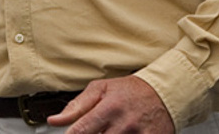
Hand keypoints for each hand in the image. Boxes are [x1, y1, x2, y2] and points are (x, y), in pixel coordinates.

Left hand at [47, 75, 173, 133]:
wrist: (164, 94)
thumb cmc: (129, 90)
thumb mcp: (100, 89)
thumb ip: (76, 106)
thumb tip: (54, 120)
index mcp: (109, 108)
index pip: (82, 130)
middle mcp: (124, 124)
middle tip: (95, 129)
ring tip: (108, 129)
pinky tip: (119, 133)